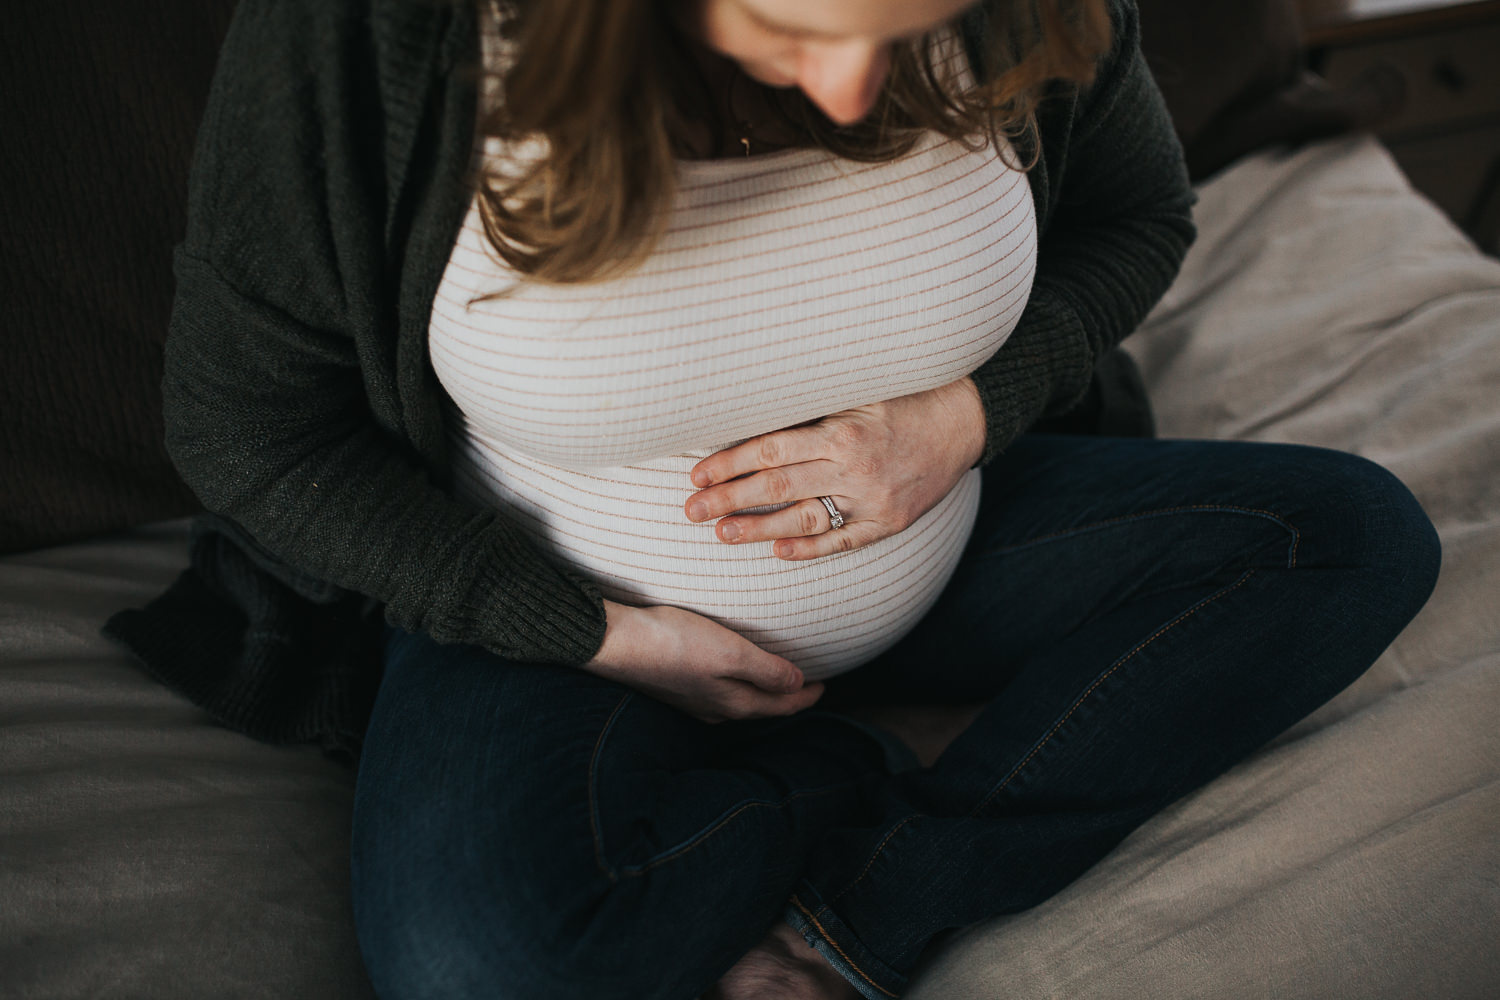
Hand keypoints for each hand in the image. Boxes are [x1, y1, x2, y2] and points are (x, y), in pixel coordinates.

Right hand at [582, 600, 825, 723]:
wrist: (616, 643)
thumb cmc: (675, 643)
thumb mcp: (731, 653)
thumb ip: (767, 671)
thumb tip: (798, 685)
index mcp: (734, 703)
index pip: (782, 706)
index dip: (808, 696)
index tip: (826, 684)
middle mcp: (715, 709)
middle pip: (762, 706)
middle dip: (786, 696)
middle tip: (806, 681)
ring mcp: (692, 700)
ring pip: (738, 699)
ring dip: (761, 689)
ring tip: (774, 674)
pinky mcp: (674, 684)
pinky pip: (717, 688)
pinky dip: (736, 681)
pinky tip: (730, 669)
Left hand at [683, 376, 985, 559]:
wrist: (965, 421)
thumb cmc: (905, 397)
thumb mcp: (858, 389)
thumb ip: (812, 404)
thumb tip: (755, 408)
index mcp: (840, 431)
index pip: (769, 451)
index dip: (729, 464)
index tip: (698, 475)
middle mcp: (852, 467)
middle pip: (777, 488)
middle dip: (729, 500)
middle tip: (691, 511)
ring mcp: (871, 499)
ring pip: (803, 520)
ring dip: (758, 530)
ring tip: (723, 534)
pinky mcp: (890, 521)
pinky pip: (844, 541)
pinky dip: (810, 550)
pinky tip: (779, 554)